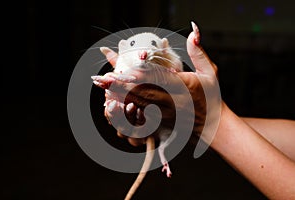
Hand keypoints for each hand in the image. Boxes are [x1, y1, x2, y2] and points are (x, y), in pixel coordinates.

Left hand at [92, 22, 220, 145]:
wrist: (212, 125)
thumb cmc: (210, 96)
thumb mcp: (210, 72)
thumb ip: (198, 52)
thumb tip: (193, 31)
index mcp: (184, 87)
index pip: (157, 79)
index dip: (137, 75)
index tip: (121, 71)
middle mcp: (173, 101)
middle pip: (142, 92)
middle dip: (120, 85)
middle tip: (102, 79)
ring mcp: (165, 113)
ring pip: (139, 104)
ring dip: (119, 95)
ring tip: (103, 87)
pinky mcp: (161, 121)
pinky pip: (141, 115)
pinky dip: (126, 108)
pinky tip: (114, 103)